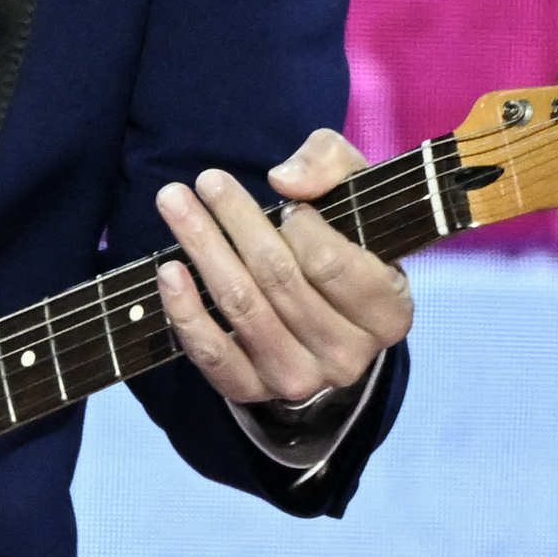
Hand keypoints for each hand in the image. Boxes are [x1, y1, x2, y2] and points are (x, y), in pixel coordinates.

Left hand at [151, 129, 416, 408]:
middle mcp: (349, 356)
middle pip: (279, 279)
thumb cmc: (343, 243)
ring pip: (242, 307)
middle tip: (207, 181)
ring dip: (203, 248)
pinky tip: (169, 269)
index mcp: (388, 314)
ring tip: (175, 202)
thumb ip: (332, 166)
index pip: (332, 264)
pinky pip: (212, 353)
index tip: (280, 197)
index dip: (299, 225)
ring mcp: (300, 379)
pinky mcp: (252, 390)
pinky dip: (185, 310)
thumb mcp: (356, 193)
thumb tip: (285, 180)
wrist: (326, 315)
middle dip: (236, 222)